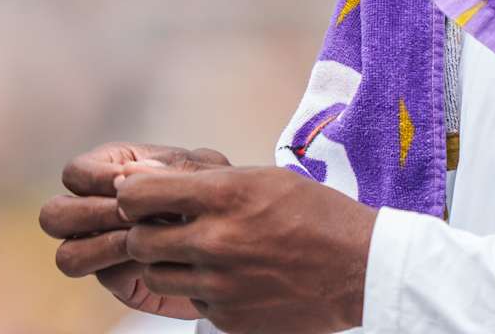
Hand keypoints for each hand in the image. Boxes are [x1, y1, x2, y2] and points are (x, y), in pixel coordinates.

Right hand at [40, 141, 230, 319]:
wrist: (245, 236)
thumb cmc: (220, 191)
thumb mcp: (203, 171)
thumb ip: (168, 168)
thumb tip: (126, 175)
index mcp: (114, 170)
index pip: (75, 173)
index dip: (94, 178)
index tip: (127, 184)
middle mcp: (99, 208)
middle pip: (54, 215)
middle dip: (90, 215)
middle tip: (130, 216)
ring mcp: (105, 246)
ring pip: (68, 255)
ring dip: (103, 247)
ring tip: (141, 239)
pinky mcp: (121, 278)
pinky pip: (106, 277)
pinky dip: (131, 267)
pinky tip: (161, 257)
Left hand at [116, 164, 377, 333]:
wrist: (359, 269)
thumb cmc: (316, 214)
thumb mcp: (265, 178)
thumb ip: (207, 178)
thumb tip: (147, 176)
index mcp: (226, 195)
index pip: (138, 196)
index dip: (134, 196)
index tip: (145, 198)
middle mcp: (215, 240)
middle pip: (138, 241)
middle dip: (145, 232)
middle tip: (168, 228)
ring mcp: (219, 284)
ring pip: (155, 275)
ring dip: (167, 263)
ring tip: (197, 253)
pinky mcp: (227, 317)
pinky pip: (190, 301)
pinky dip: (200, 289)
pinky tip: (230, 277)